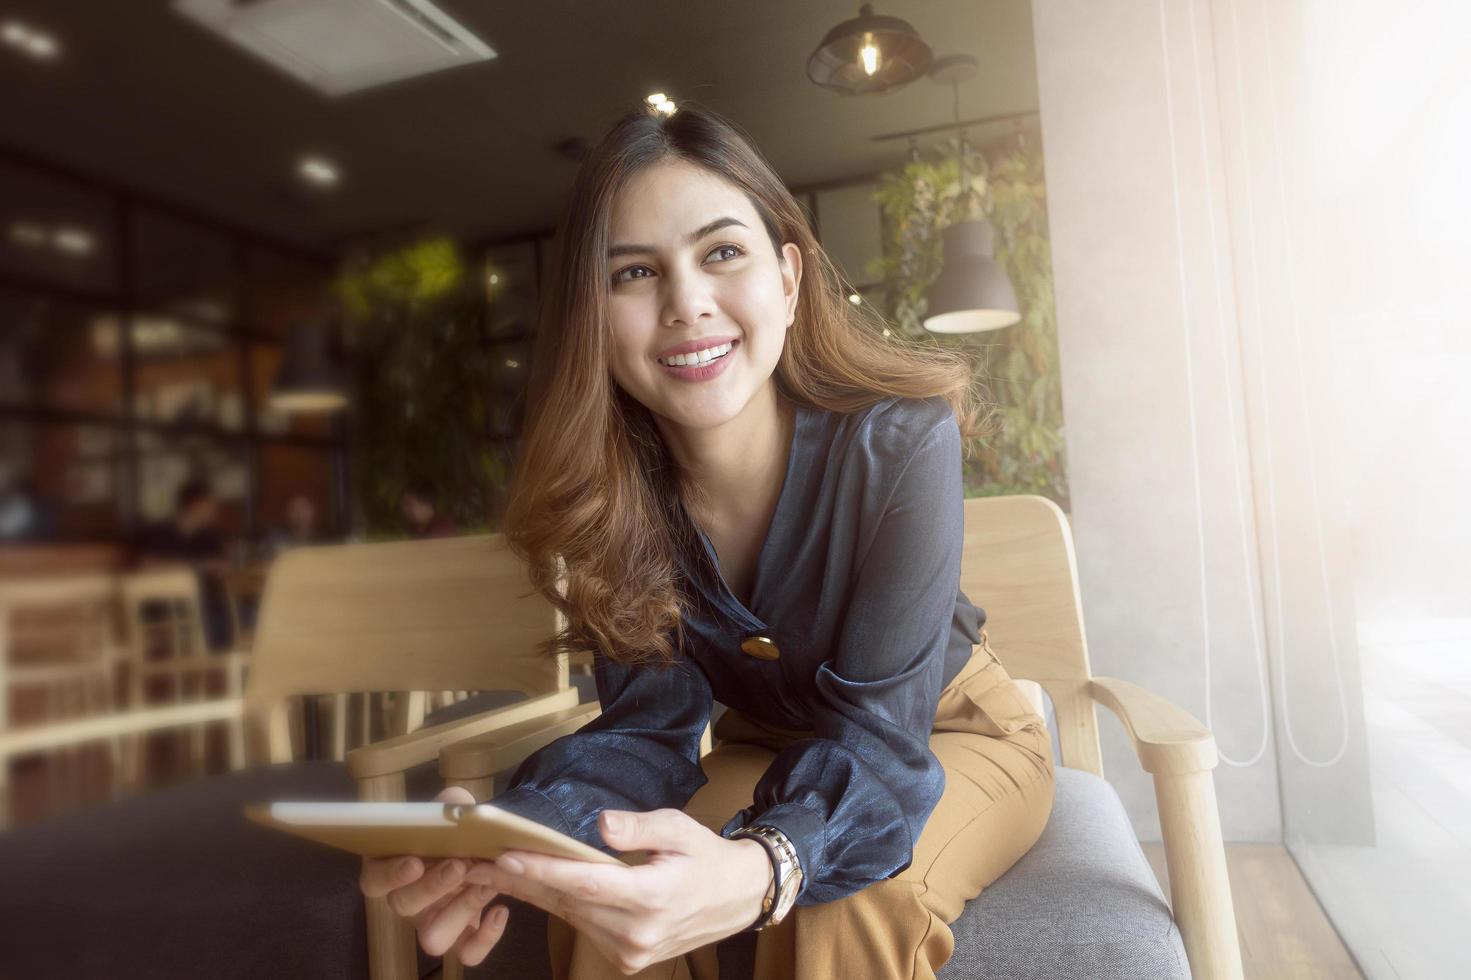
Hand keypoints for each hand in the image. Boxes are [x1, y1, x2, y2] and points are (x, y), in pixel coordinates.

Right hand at [358, 787, 510, 964]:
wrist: (488, 846)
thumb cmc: (459, 829)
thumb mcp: (453, 809)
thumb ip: (448, 806)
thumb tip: (451, 807)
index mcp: (393, 867)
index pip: (373, 880)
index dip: (390, 875)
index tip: (415, 861)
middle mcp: (407, 899)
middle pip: (402, 906)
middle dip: (431, 886)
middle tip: (460, 865)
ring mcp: (432, 921)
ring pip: (431, 938)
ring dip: (458, 913)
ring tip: (484, 885)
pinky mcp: (461, 937)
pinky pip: (467, 953)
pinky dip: (485, 939)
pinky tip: (500, 911)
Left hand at [465, 808, 773, 975]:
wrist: (736, 898)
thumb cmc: (705, 856)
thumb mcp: (679, 828)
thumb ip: (637, 828)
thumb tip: (600, 825)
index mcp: (652, 897)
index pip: (586, 884)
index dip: (544, 871)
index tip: (506, 858)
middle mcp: (638, 933)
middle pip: (569, 902)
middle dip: (523, 880)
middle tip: (478, 860)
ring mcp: (631, 952)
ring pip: (571, 917)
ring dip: (534, 893)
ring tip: (494, 871)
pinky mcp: (627, 960)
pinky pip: (584, 928)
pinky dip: (560, 905)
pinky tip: (534, 886)